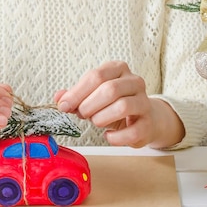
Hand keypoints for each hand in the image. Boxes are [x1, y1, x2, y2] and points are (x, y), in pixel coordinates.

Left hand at [54, 61, 183, 147]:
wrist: (144, 119)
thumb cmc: (114, 105)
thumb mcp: (93, 96)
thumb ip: (76, 96)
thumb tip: (59, 98)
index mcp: (118, 69)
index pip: (96, 75)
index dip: (77, 93)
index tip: (64, 105)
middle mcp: (134, 82)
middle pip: (110, 89)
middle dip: (89, 105)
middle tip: (82, 114)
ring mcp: (144, 102)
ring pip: (123, 106)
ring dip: (101, 118)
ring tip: (96, 122)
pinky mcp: (148, 124)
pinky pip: (132, 132)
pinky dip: (115, 137)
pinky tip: (108, 136)